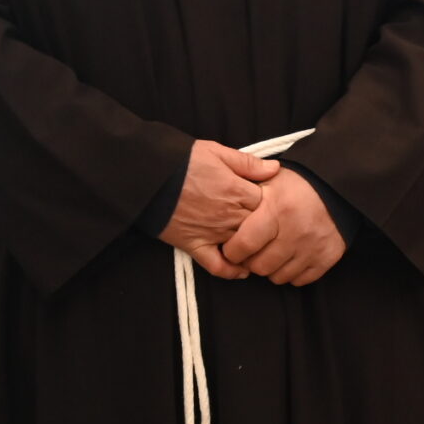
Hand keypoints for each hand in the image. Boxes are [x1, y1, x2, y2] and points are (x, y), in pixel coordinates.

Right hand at [161, 139, 281, 278]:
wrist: (147, 177)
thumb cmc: (182, 161)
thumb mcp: (217, 152)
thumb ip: (248, 163)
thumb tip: (276, 169)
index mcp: (236, 191)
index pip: (269, 204)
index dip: (273, 204)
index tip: (272, 203)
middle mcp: (227, 215)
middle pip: (260, 227)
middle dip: (267, 227)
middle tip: (270, 226)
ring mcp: (211, 232)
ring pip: (244, 247)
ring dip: (254, 248)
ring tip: (261, 246)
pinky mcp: (193, 245)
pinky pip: (216, 266)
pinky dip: (231, 271)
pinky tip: (242, 270)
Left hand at [220, 170, 346, 286]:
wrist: (338, 188)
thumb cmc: (297, 186)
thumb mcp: (269, 181)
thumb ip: (245, 197)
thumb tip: (222, 216)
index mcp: (277, 210)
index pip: (244, 245)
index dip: (232, 251)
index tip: (232, 247)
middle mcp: (296, 231)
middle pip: (259, 266)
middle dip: (251, 261)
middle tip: (253, 251)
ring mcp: (313, 247)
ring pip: (278, 277)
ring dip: (271, 268)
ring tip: (273, 253)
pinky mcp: (327, 257)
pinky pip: (300, 280)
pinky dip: (291, 273)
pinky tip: (290, 258)